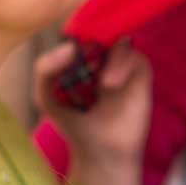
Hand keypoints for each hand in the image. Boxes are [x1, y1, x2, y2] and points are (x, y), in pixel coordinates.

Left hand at [34, 38, 151, 184]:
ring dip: (110, 58)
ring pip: (118, 41)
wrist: (100, 153)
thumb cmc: (74, 126)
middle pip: (100, 31)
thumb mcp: (46, 97)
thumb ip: (45, 69)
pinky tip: (110, 85)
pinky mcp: (140, 75)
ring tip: (104, 85)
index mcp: (80, 59)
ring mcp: (122, 66)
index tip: (67, 53)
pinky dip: (122, 65)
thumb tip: (70, 48)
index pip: (79, 33)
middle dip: (91, 45)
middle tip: (84, 68)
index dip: (74, 36)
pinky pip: (136, 56)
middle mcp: (102, 58)